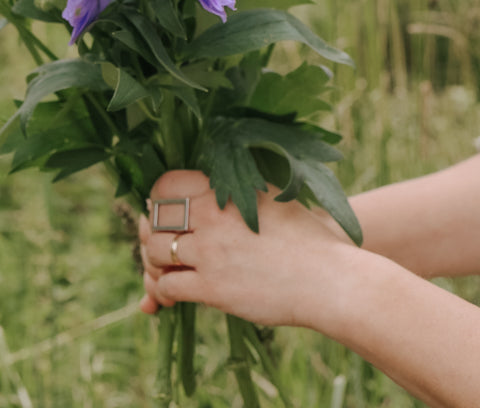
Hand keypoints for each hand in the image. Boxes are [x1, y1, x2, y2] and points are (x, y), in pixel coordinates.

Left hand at [138, 169, 356, 327]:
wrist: (327, 278)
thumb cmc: (306, 237)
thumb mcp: (272, 194)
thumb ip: (240, 187)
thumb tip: (216, 188)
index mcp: (224, 189)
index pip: (167, 184)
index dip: (157, 199)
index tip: (162, 211)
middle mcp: (211, 215)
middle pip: (156, 218)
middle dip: (152, 232)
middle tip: (160, 244)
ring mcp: (209, 251)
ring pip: (155, 251)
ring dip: (154, 262)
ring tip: (164, 270)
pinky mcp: (212, 287)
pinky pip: (168, 285)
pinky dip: (163, 291)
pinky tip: (171, 296)